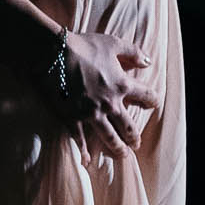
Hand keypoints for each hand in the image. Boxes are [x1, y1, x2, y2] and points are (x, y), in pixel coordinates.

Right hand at [49, 26, 158, 147]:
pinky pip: (79, 139)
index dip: (152, 100)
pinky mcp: (71, 118)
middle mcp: (110, 104)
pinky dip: (83, 151)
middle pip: (128, 126)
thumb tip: (148, 62)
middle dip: (134, 137)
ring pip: (109, 137)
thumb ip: (133, 52)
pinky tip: (87, 161)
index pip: (146, 96)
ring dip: (117, 148)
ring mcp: (90, 113)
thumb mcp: (112, 43)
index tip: (153, 104)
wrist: (52, 53)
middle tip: (136, 144)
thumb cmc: (82, 45)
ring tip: (122, 155)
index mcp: (122, 84)